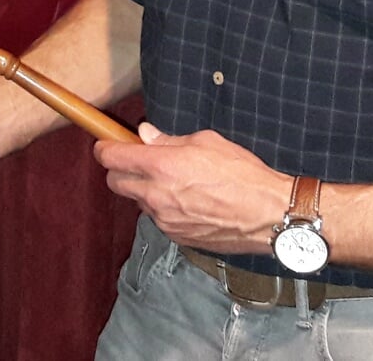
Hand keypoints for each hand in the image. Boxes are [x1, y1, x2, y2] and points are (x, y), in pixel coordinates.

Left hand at [93, 122, 290, 256]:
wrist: (267, 214)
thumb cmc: (243, 174)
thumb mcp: (207, 142)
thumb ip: (169, 140)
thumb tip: (146, 134)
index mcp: (162, 166)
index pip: (112, 157)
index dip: (105, 148)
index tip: (106, 144)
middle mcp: (157, 195)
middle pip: (115, 183)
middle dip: (120, 170)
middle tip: (138, 161)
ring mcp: (165, 220)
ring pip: (137, 202)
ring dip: (145, 191)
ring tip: (174, 182)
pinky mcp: (176, 237)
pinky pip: (158, 219)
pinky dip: (164, 208)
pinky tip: (187, 201)